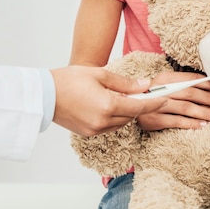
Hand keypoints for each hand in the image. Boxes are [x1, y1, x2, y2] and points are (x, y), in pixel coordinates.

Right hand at [50, 66, 166, 135]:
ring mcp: (94, 130)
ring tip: (121, 96)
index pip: (139, 107)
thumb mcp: (100, 75)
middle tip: (141, 92)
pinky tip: (109, 104)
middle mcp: (102, 122)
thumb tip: (145, 85)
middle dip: (138, 105)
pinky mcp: (88, 133)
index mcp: (107, 106)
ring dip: (125, 111)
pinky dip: (114, 117)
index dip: (155, 103)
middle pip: (131, 116)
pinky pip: (109, 127)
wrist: (43, 95)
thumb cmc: (69, 80)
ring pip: (121, 122)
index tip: (166, 98)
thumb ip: (125, 83)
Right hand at [137, 71, 209, 130]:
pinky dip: (191, 124)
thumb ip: (184, 84)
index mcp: (166, 78)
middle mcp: (160, 89)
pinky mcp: (153, 119)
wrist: (129, 106)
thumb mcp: (166, 85)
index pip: (191, 79)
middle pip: (190, 93)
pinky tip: (203, 126)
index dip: (209, 84)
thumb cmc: (155, 95)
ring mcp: (156, 105)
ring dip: (204, 112)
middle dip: (209, 98)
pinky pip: (177, 121)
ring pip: (185, 108)